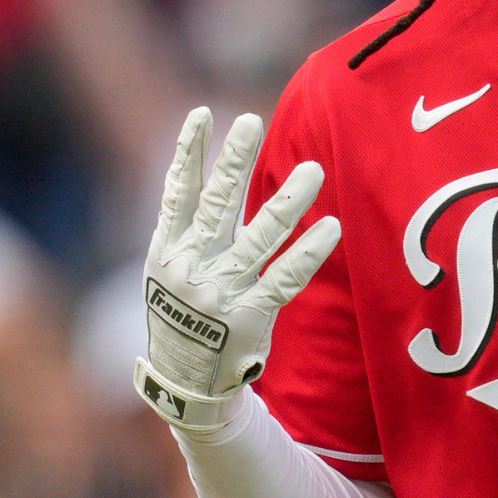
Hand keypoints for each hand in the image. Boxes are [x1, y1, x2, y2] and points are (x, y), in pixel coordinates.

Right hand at [137, 108, 340, 430]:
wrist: (184, 382)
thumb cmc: (182, 312)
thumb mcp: (166, 270)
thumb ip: (186, 226)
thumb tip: (205, 166)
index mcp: (167, 251)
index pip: (176, 193)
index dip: (188, 153)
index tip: (201, 114)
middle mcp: (191, 267)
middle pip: (215, 206)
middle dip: (233, 162)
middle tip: (250, 120)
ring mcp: (220, 293)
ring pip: (258, 239)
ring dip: (287, 202)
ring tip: (313, 169)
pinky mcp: (249, 317)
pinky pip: (284, 279)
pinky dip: (307, 253)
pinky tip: (330, 227)